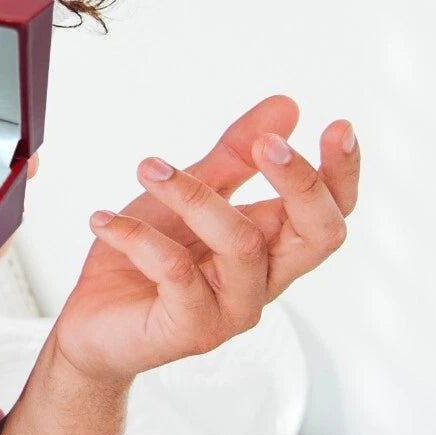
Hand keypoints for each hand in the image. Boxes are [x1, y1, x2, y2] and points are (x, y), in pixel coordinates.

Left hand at [53, 95, 355, 384]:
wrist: (94, 321)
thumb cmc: (146, 256)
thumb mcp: (186, 193)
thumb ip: (234, 156)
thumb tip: (287, 105)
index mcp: (271, 246)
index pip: (330, 213)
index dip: (341, 174)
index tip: (338, 126)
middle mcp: (264, 280)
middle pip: (318, 236)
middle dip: (300, 184)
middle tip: (266, 144)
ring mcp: (232, 309)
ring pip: (242, 244)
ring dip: (194, 195)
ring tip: (146, 167)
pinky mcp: (192, 329)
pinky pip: (176, 272)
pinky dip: (136, 235)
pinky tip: (102, 220)